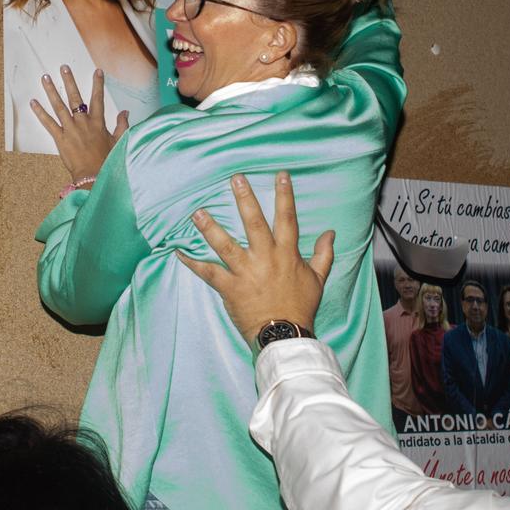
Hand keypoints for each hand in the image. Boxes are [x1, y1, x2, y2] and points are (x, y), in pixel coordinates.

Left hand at [30, 65, 126, 183]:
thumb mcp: (118, 141)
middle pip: (75, 97)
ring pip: (59, 106)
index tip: (97, 71)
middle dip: (69, 81)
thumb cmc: (107, 161)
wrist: (94, 175)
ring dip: (52, 91)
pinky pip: (48, 123)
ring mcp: (70, 129)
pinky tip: (33, 102)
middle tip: (63, 67)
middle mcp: (83, 122)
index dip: (98, 84)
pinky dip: (40, 112)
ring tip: (45, 78)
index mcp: (97, 122)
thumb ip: (121, 125)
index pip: (97, 98)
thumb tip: (125, 112)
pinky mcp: (60, 138)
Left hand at [177, 172, 333, 341]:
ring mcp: (246, 272)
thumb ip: (324, 254)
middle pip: (254, 223)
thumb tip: (330, 233)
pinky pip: (208, 273)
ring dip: (210, 228)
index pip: (287, 218)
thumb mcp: (318, 279)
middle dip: (245, 199)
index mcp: (287, 254)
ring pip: (225, 245)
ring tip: (197, 212)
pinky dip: (193, 262)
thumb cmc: (300, 307)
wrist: (284, 335)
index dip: (284, 195)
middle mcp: (265, 258)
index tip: (280, 175)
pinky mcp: (230, 288)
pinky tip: (179, 251)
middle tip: (235, 178)